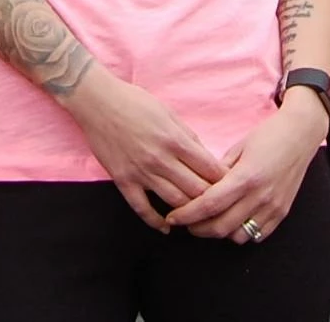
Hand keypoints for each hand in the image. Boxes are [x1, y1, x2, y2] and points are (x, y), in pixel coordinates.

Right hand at [61, 74, 228, 229]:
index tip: (232, 186)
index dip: (225, 180)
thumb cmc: (134, 102)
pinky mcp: (123, 180)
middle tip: (220, 206)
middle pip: (197, 190)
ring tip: (199, 217)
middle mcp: (161, 159)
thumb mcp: (168, 113)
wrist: (97, 101)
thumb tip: (204, 158)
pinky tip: (167, 227)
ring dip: (190, 212)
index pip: (210, 169)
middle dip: (212, 199)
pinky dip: (156, 222)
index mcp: (175, 140)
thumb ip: (187, 137)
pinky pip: (142, 209)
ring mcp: (141, 172)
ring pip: (175, 202)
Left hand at [166, 99, 327, 242]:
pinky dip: (240, 233)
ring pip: (238, 235)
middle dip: (198, 228)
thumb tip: (200, 187)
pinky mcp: (282, 212)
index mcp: (246, 177)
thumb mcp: (238, 147)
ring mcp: (273, 207)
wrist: (301, 134)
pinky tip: (231, 221)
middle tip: (186, 222)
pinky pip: (257, 235)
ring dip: (220, 232)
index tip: (173, 217)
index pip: (209, 205)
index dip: (187, 215)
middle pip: (221, 226)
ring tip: (208, 221)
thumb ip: (219, 171)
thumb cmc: (268, 135)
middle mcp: (260, 196)